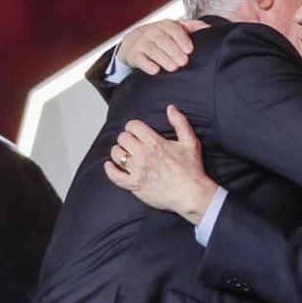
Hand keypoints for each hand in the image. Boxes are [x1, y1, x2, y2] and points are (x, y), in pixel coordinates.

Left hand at [104, 105, 216, 224]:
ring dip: (119, 152)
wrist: (191, 194)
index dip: (133, 126)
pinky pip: (115, 176)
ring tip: (124, 153)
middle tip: (131, 142)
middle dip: (126, 138)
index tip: (136, 131)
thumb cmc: (191, 169)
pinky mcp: (134, 185)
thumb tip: (171, 108)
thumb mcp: (190, 142)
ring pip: (117, 155)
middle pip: (123, 138)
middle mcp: (144, 155)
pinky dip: (110, 170)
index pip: (133, 126)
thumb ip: (180, 122)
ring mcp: (137, 171)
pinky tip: (110, 165)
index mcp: (155, 143)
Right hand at [117, 19, 208, 74]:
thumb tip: (210, 27)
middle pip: (163, 40)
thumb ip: (192, 27)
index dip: (182, 39)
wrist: (133, 41)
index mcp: (165, 26)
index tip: (189, 50)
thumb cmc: (160, 36)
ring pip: (152, 50)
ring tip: (173, 68)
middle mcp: (153, 32)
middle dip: (174, 51)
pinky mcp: (134, 55)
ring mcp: (142, 43)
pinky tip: (155, 71)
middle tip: (184, 62)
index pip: (174, 30)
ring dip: (163, 59)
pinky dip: (147, 65)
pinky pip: (140, 59)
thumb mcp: (175, 29)